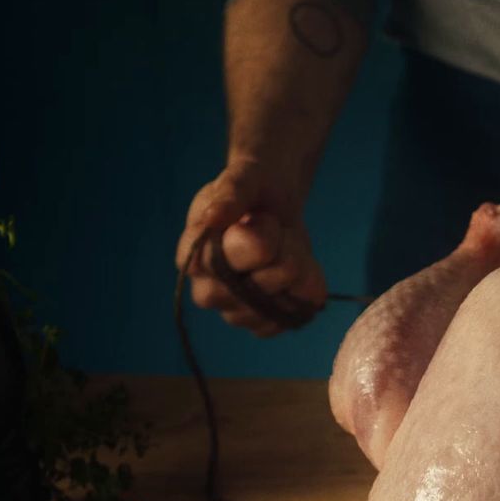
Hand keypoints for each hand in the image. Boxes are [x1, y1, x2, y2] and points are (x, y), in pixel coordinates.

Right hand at [174, 161, 325, 337]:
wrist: (276, 201)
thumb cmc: (252, 187)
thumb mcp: (244, 178)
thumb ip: (230, 196)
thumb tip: (211, 218)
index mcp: (192, 257)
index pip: (223, 264)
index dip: (257, 241)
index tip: (263, 217)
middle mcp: (209, 292)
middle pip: (258, 288)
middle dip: (281, 252)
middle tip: (276, 229)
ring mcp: (237, 313)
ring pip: (282, 302)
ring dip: (296, 266)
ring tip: (285, 243)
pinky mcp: (266, 322)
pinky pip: (297, 314)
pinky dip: (307, 286)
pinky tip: (298, 265)